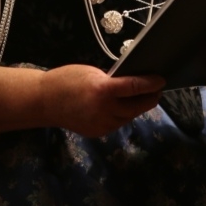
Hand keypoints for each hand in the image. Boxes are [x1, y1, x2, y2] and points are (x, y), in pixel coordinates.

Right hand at [41, 65, 164, 136]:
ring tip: (142, 97)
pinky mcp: (98, 132)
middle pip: (137, 106)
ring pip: (129, 116)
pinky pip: (117, 123)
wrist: (44, 102)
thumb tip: (131, 83)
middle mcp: (105, 110)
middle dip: (150, 98)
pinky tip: (124, 106)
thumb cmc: (66, 80)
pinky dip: (123, 114)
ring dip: (137, 107)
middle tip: (157, 89)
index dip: (151, 83)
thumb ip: (111, 80)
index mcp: (103, 90)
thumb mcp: (92, 73)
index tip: (161, 79)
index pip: (135, 87)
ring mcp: (102, 124)